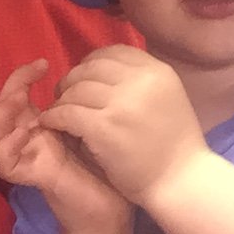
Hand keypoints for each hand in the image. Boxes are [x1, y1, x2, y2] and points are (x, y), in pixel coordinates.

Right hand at [0, 59, 130, 233]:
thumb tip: (83, 72)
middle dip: (10, 88)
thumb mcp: (93, 127)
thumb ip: (80, 105)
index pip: (18, 96)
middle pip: (1, 111)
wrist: (111, 210)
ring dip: (2, 114)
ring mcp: (28, 158)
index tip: (44, 63)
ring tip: (21, 99)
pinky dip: (8, 146)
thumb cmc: (105, 168)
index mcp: (41, 127)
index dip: (23, 76)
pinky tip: (25, 132)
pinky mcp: (32, 176)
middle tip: (30, 77)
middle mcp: (30, 140)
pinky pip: (5, 163)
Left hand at [39, 45, 206, 204]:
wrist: (182, 182)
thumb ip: (142, 80)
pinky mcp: (104, 127)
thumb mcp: (167, 97)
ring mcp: (122, 103)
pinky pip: (68, 113)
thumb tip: (108, 68)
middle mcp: (140, 80)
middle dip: (72, 79)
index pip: (114, 52)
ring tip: (57, 110)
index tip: (84, 77)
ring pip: (76, 89)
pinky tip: (51, 123)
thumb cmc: (175, 145)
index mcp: (157, 71)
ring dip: (61, 100)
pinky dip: (55, 116)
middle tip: (64, 94)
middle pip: (91, 68)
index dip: (92, 62)